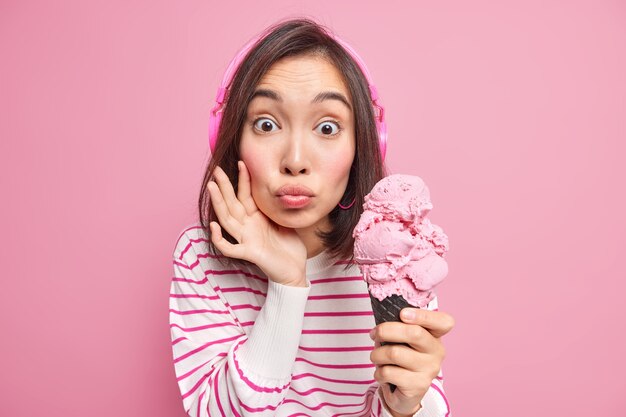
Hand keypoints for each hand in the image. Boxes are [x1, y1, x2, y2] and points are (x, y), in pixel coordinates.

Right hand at [207, 161, 307, 285]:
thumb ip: (276, 207)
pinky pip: (230, 247)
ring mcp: (246, 239)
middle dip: (224, 186)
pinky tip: (214, 226)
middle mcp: (247, 227)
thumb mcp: (284, 221)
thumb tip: (280, 187)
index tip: (242, 162)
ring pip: (227, 220)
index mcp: (256, 217)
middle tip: (217, 170)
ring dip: (218, 204)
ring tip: (212, 188)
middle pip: (232, 203)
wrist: (295, 270)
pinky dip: (220, 238)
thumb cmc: (289, 247)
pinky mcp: (249, 253)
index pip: (246, 195)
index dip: (243, 179)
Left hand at [369, 308, 454, 415]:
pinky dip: (378, 372)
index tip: (403, 314)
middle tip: (374, 334)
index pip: (443, 322)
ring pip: (395, 353)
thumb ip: (399, 327)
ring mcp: (429, 370)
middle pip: (414, 333)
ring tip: (376, 357)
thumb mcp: (403, 339)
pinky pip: (388, 372)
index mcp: (435, 335)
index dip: (423, 315)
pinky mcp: (418, 386)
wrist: (405, 393)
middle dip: (386, 330)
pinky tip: (382, 374)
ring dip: (377, 354)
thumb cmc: (402, 357)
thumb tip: (382, 322)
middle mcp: (437, 352)